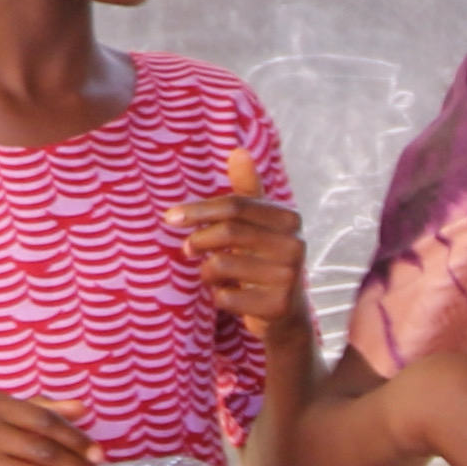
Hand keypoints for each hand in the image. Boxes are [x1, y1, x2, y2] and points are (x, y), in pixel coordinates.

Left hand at [168, 187, 309, 343]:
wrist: (285, 314)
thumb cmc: (262, 260)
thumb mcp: (257, 225)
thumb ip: (247, 190)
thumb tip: (238, 151)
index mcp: (289, 219)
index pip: (236, 206)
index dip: (200, 210)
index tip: (171, 217)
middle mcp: (295, 246)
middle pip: (230, 232)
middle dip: (198, 240)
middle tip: (186, 249)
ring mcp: (289, 278)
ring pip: (223, 265)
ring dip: (207, 272)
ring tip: (213, 275)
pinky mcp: (278, 306)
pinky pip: (227, 296)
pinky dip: (217, 296)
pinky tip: (228, 296)